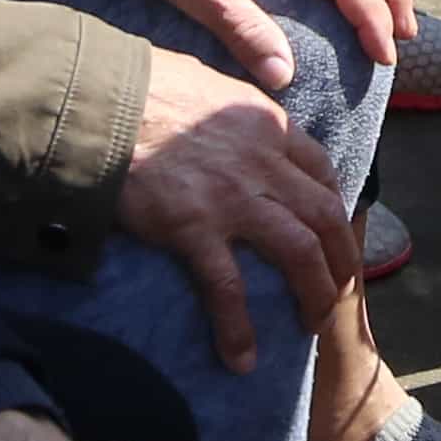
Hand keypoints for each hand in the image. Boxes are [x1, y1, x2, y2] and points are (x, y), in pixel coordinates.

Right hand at [120, 45, 360, 368]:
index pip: (322, 169)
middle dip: (342, 258)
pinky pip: (228, 287)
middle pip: (325, 216)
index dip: (334, 205)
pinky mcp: (194, 227)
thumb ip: (233, 110)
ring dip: (315, 292)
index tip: (334, 231)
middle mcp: (263, 160)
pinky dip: (240, 327)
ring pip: (299, 251)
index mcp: (267, 123)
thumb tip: (235, 122)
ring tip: (313, 323)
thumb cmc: (143, 86)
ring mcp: (232, 196)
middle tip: (340, 288)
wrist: (99, 100)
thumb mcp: (208, 82)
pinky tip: (242, 358)